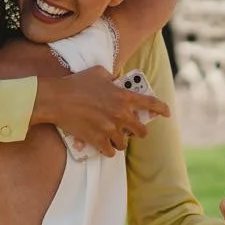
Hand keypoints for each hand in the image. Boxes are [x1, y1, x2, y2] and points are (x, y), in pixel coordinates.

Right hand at [34, 67, 170, 155]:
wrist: (57, 99)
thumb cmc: (76, 83)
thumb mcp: (98, 72)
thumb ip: (111, 77)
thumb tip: (115, 79)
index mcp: (123, 97)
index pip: (150, 103)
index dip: (161, 109)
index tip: (167, 113)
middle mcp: (121, 114)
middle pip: (141, 131)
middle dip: (138, 132)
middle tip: (132, 131)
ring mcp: (110, 129)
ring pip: (124, 143)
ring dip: (120, 141)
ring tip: (113, 138)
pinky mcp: (97, 140)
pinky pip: (109, 152)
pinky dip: (107, 150)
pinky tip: (103, 146)